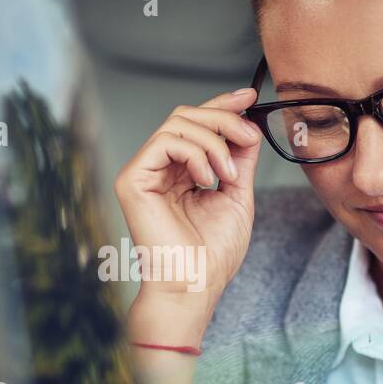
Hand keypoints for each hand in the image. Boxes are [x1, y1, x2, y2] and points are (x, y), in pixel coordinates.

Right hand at [114, 88, 261, 341]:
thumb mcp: (237, 195)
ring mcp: (143, 173)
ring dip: (214, 140)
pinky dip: (195, 152)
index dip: (222, 105)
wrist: (194, 285)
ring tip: (229, 173)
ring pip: (177, 123)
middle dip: (223, 118)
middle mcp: (158, 169)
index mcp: (180, 173)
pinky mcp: (132, 179)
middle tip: (248, 135)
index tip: (250, 98)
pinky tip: (207, 179)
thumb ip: (239, 160)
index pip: (196, 126)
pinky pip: (164, 141)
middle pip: (186, 116)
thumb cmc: (212, 254)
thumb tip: (248, 125)